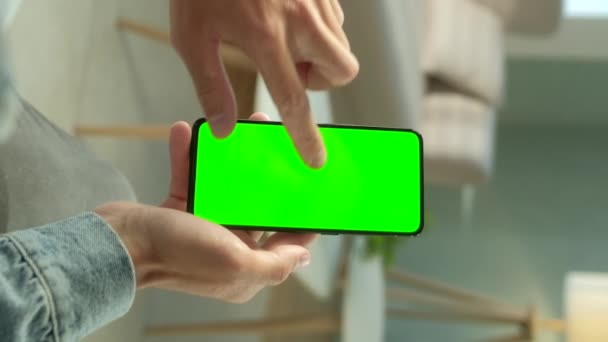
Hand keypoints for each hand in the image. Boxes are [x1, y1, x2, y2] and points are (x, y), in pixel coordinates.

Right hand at [96, 113, 317, 302]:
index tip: (312, 185)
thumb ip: (274, 262)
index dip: (300, 215)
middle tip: (274, 140)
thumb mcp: (234, 262)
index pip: (285, 239)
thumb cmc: (176, 255)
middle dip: (267, 173)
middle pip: (257, 205)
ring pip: (225, 186)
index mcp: (245, 264)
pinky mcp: (178, 209)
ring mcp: (202, 226)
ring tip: (239, 127)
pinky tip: (186, 131)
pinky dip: (187, 156)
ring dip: (230, 157)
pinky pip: (189, 177)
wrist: (115, 246)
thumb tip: (305, 258)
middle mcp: (227, 245)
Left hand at [170, 0, 358, 167]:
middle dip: (322, 82)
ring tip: (283, 40)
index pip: (295, 100)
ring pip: (341, 45)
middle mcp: (301, 19)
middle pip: (342, 72)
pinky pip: (335, 20)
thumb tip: (225, 127)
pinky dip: (319, 31)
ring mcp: (316, 0)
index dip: (307, 135)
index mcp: (266, 37)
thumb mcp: (192, 36)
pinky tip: (289, 18)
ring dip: (319, 56)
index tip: (316, 158)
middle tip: (291, 70)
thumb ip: (210, 85)